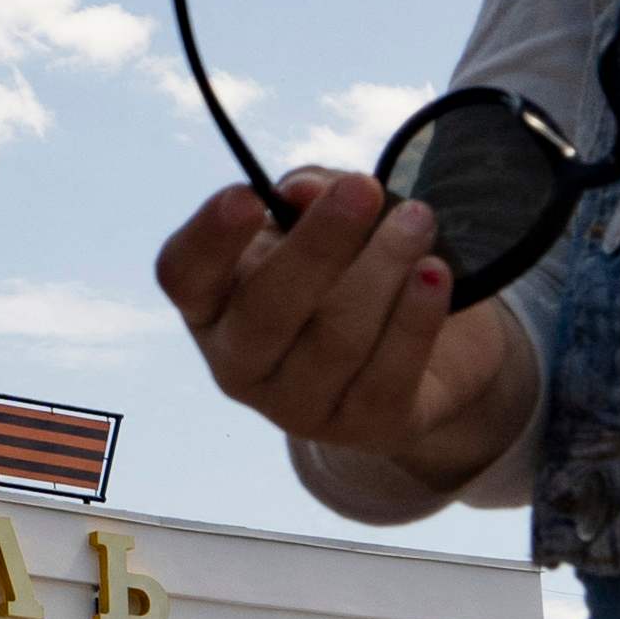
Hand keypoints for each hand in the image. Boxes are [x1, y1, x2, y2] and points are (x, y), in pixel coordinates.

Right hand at [155, 170, 535, 506]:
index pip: (184, 276)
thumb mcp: (323, 216)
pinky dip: (415, 318)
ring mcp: (298, 408)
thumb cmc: (351, 267)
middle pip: (264, 311)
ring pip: (336, 339)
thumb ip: (310, 193)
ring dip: (383, 267)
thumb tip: (307, 192)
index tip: (248, 195)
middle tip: (363, 189)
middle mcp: (239, 364)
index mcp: (213, 304)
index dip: (209, 239)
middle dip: (318, 245)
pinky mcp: (365, 429)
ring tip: (418, 218)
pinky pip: (388, 375)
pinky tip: (435, 272)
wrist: (430, 349)